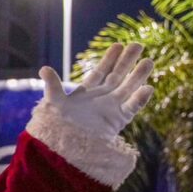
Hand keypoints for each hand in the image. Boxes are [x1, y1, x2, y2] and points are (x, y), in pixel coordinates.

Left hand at [39, 42, 153, 137]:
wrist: (65, 147)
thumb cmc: (57, 125)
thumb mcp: (54, 102)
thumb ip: (52, 85)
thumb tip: (43, 68)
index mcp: (85, 93)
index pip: (101, 72)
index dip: (110, 59)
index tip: (119, 45)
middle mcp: (100, 99)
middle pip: (117, 76)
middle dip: (127, 62)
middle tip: (138, 45)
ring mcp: (110, 109)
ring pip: (128, 88)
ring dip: (138, 76)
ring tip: (149, 61)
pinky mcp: (118, 120)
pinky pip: (132, 107)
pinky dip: (140, 99)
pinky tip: (148, 88)